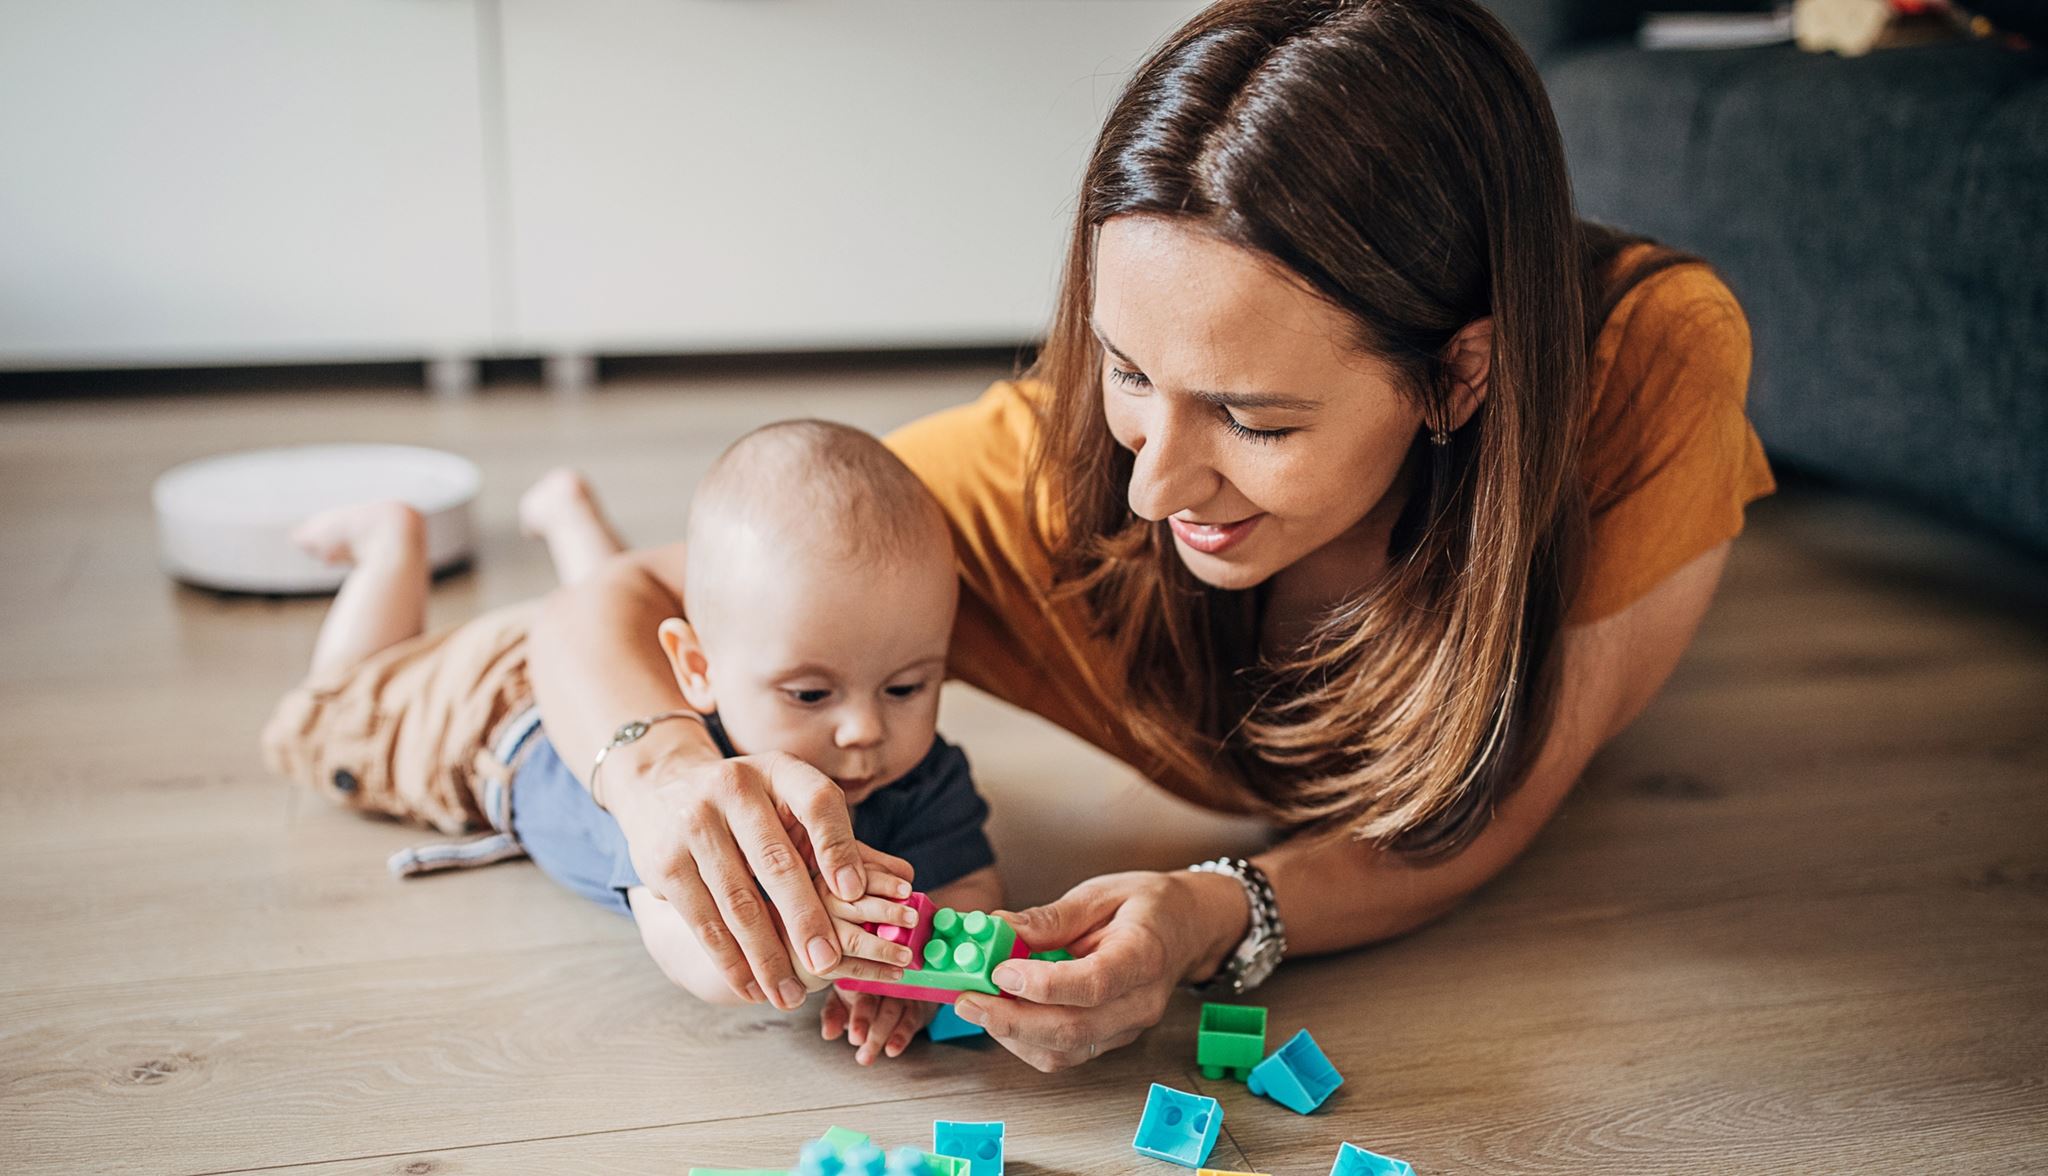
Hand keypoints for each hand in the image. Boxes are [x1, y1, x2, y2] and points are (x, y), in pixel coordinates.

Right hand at [610, 746, 911, 1011]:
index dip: (838, 847)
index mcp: (779, 771)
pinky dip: (728, 959)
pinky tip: (750, 985)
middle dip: (804, 920)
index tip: (853, 892)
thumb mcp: (788, 799)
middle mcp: (734, 789)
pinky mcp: (664, 861)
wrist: (662, 788)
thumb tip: (904, 879)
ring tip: (789, 994)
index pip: (817, 804)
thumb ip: (835, 837)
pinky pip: (703, 919)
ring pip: (738, 901)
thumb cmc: (750, 805)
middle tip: (827, 964)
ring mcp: (695, 824)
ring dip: (766, 955)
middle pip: (777, 862)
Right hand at [783, 843, 923, 986]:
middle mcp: (816, 902)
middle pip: (856, 908)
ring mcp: (812, 934)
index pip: (856, 876)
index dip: (885, 882)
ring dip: (884, 949)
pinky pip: (849, 968)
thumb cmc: (831, 907)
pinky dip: (876, 971)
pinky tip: (895, 972)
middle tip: (912, 919)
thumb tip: (906, 873)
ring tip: (907, 954)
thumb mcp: (850, 880)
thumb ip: (876, 871)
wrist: (794, 941)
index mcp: (827, 877)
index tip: (907, 890)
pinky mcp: (812, 963)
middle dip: (888, 913)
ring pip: (853, 941)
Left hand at [820, 989, 937, 1064]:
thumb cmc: (860, 995)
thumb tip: (828, 1033)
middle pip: (879, 1005)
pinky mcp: (915, 1005)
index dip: (860, 1018)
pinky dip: (901, 1037)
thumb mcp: (841, 1002)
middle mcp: (882, 981)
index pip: (861, 995)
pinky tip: (892, 1050)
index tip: (856, 1038)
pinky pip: (910, 1021)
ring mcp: (901, 991)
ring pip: (893, 1013)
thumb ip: (832, 1015)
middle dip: (871, 1032)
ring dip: (881, 1038)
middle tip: (863, 1055)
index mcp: (860, 977)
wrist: (896, 987)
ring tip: (867, 1057)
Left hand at [950, 870, 1249, 1071]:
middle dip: (1011, 1019)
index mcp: (1144, 956)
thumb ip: (1051, 917)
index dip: (1043, 984)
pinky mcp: (1111, 1038)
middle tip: (967, 998)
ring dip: (1013, 1034)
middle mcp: (1140, 1002)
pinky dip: (1027, 1041)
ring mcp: (1128, 1027)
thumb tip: (998, 928)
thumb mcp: (1101, 893)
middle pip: (1074, 1029)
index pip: (1094, 983)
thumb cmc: (1148, 905)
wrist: (1189, 928)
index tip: (1001, 969)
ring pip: (1065, 1050)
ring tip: (976, 1004)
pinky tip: (1002, 1015)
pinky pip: (1066, 1053)